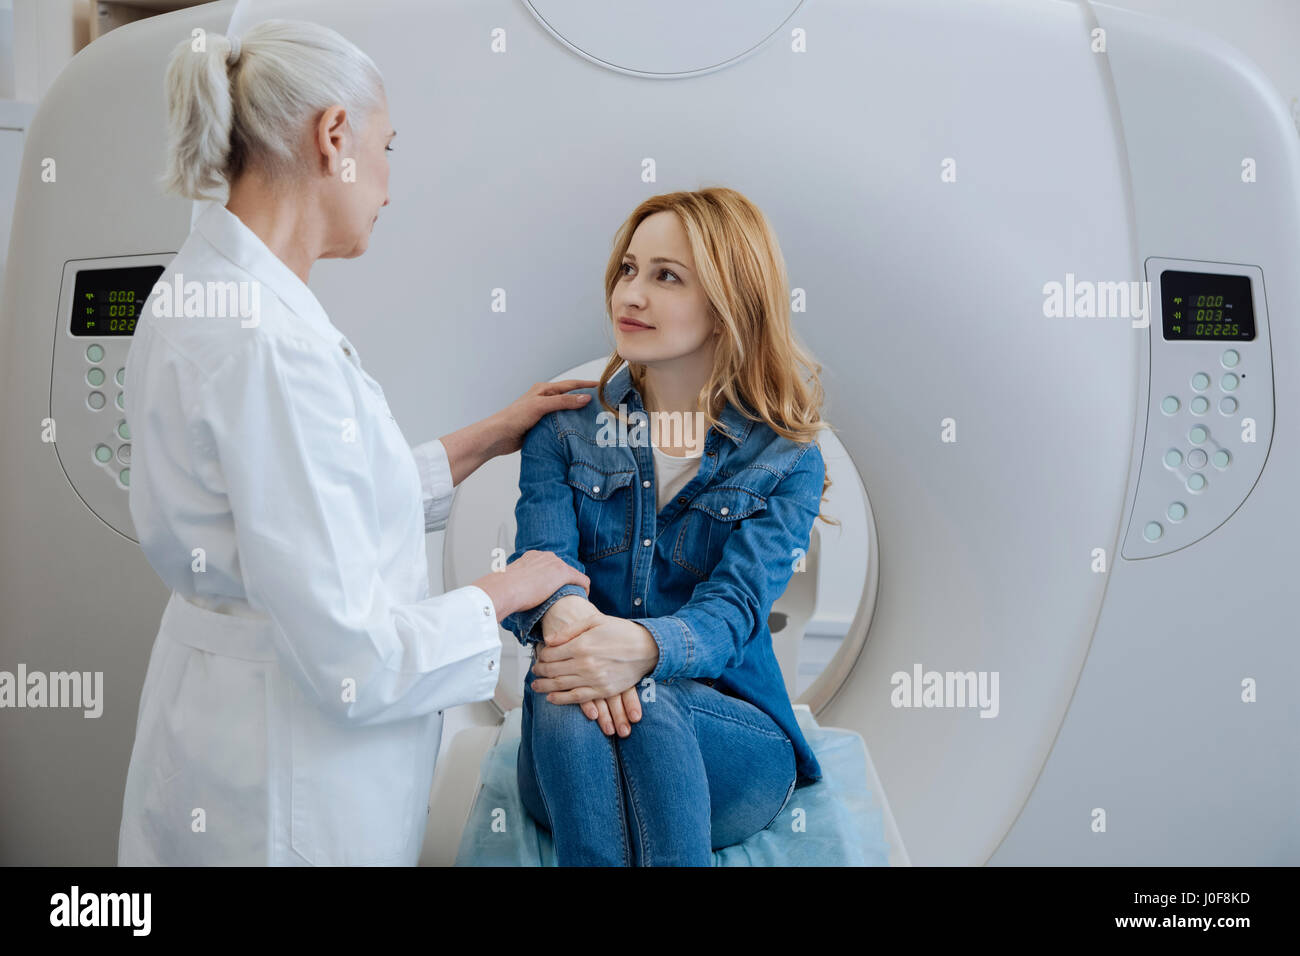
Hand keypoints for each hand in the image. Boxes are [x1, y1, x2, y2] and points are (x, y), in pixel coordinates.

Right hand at [472, 551, 588, 622]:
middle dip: (562, 582)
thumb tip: (514, 596)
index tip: (550, 590)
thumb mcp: (510, 582)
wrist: (504, 588)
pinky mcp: (563, 573)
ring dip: (572, 586)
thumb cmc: (503, 589)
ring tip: (571, 598)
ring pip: (571, 574)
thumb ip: (516, 584)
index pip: (548, 565)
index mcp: (531, 556)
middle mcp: (544, 556)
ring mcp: (555, 563)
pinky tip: (583, 596)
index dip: (551, 578)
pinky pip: (581, 579)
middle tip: (561, 596)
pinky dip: (584, 588)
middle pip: (561, 568)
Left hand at [489, 380, 597, 456]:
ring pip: (566, 413)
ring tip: (595, 420)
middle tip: (602, 405)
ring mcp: (544, 414)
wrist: (498, 436)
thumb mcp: (541, 406)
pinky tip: (578, 433)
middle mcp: (545, 400)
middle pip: (570, 399)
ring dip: (578, 416)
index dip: (586, 385)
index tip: (601, 387)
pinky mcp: (543, 428)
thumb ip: (563, 402)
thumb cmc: (514, 417)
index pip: (570, 385)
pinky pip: (560, 426)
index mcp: (544, 390)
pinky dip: (569, 428)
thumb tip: (585, 398)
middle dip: (585, 400)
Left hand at [530, 611, 659, 704]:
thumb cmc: (621, 631)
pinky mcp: (603, 691)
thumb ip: (570, 629)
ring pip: (560, 686)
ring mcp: (594, 680)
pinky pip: (577, 698)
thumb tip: (548, 641)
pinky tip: (551, 698)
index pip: (551, 654)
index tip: (539, 655)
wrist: (648, 648)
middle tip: (534, 670)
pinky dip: (561, 699)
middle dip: (540, 671)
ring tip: (536, 685)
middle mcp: (585, 664)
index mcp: (581, 645)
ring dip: (544, 686)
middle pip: (552, 670)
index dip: (541, 655)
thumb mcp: (595, 621)